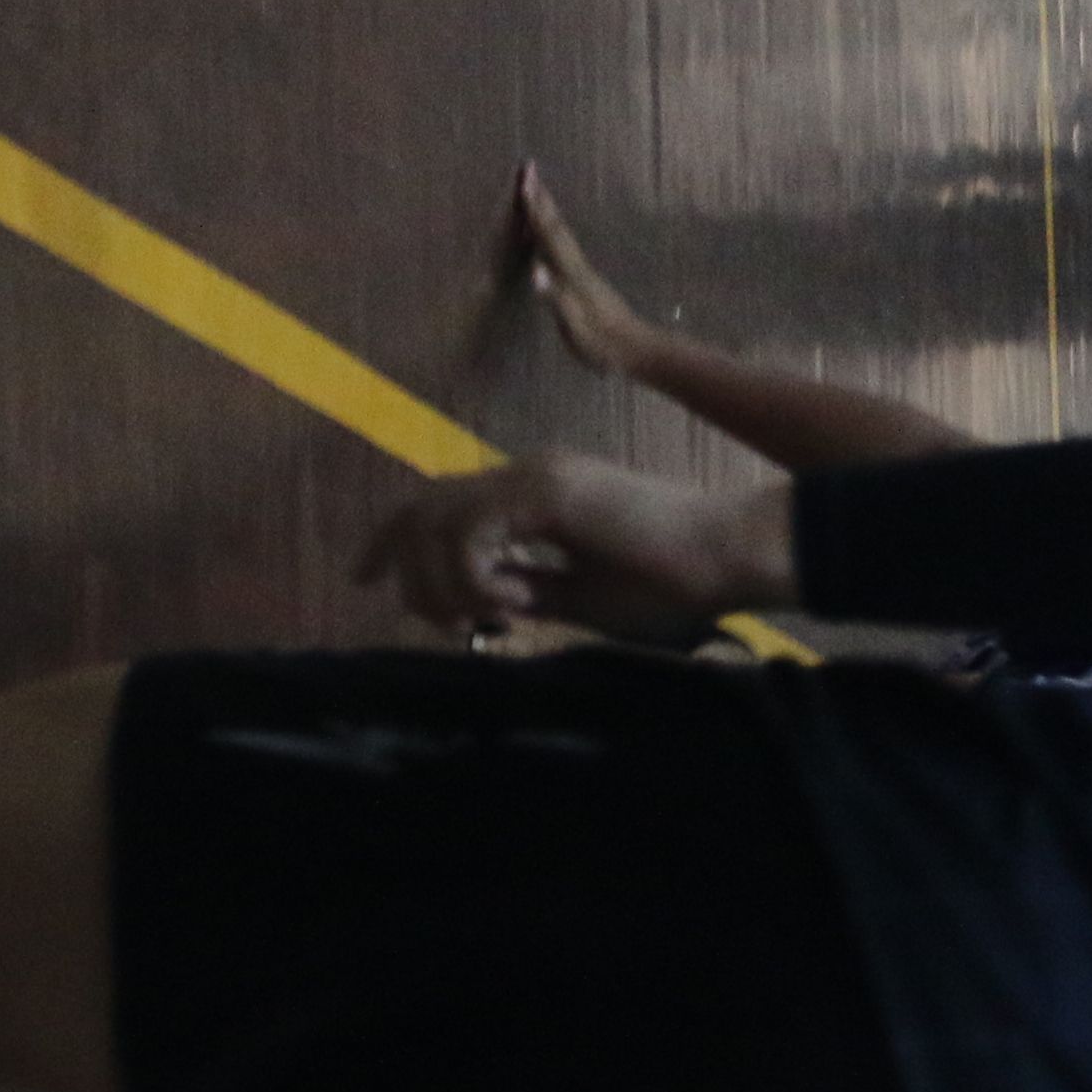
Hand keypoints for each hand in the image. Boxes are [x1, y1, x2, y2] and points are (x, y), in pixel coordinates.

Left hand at [354, 453, 790, 642]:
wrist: (726, 555)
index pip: (439, 502)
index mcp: (537, 494)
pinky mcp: (551, 491)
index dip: (390, 540)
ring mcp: (539, 476)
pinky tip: (516, 599)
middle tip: (436, 620)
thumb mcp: (577, 597)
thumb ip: (527, 589)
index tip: (365, 582)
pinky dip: (475, 575)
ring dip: (445, 579)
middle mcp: (529, 472)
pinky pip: (472, 533)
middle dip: (399, 561)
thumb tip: (474, 603)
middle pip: (422, 503)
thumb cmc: (670, 583)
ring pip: (437, 518)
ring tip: (496, 612)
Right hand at [504, 163, 657, 377]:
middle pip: (557, 226)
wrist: (637, 350)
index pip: (551, 234)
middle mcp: (578, 266)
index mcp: (573, 273)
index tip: (525, 178)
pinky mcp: (585, 282)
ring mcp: (583, 273)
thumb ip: (556, 297)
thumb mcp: (576, 326)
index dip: (536, 207)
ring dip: (547, 211)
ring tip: (536, 194)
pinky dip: (551, 232)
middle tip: (529, 170)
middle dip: (541, 198)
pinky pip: (562, 248)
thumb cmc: (603, 343)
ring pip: (561, 234)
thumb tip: (536, 268)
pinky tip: (549, 236)